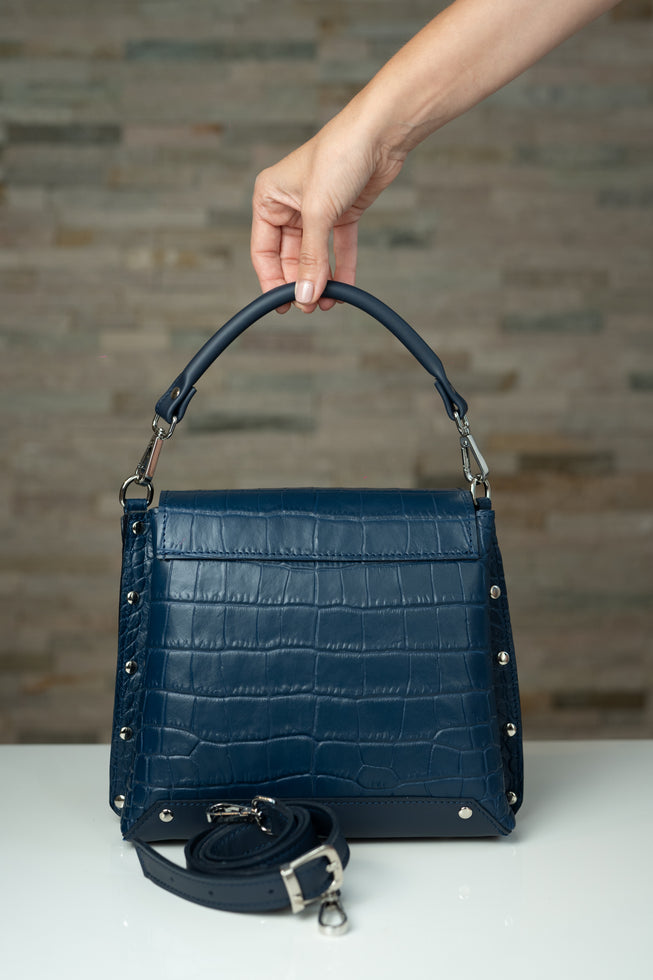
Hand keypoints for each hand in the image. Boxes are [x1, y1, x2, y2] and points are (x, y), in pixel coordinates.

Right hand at [250, 111, 405, 311]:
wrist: (380, 133)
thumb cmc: (338, 158)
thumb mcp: (318, 213)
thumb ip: (311, 258)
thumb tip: (304, 297)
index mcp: (269, 197)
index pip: (263, 250)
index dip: (272, 280)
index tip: (281, 305)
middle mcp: (289, 204)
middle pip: (289, 256)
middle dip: (300, 282)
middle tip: (309, 307)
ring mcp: (317, 210)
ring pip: (314, 255)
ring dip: (320, 280)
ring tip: (327, 303)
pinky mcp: (343, 212)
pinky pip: (338, 248)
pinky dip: (341, 268)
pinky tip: (345, 290)